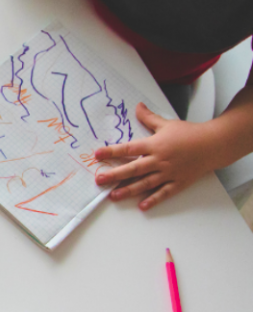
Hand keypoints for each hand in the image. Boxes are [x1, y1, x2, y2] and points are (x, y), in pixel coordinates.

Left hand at [93, 102, 223, 209]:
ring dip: (129, 190)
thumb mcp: (167, 123)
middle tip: (99, 180)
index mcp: (154, 145)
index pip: (129, 149)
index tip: (97, 154)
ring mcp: (169, 173)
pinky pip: (164, 192)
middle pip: (133, 169)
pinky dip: (154, 199)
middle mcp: (159, 160)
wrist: (214, 144)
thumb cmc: (189, 133)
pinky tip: (142, 206)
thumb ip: (149, 118)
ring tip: (113, 195)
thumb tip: (137, 106)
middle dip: (115, 175)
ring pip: (146, 183)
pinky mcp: (179, 182)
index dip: (112, 151)